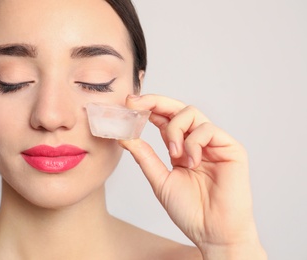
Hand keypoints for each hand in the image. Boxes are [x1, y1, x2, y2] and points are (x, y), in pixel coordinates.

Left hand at [119, 94, 265, 258]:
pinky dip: (193, 143)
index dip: (148, 108)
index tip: (129, 103)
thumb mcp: (160, 180)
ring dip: (175, 130)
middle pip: (177, 109)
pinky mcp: (231, 148)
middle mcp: (197, 142)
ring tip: (174, 155)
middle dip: (156, 102)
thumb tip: (125, 136)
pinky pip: (208, 130)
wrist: (212, 232)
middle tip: (137, 103)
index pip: (164, 119)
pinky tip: (191, 161)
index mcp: (180, 148)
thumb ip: (145, 156)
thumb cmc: (189, 210)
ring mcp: (214, 143)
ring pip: (191, 113)